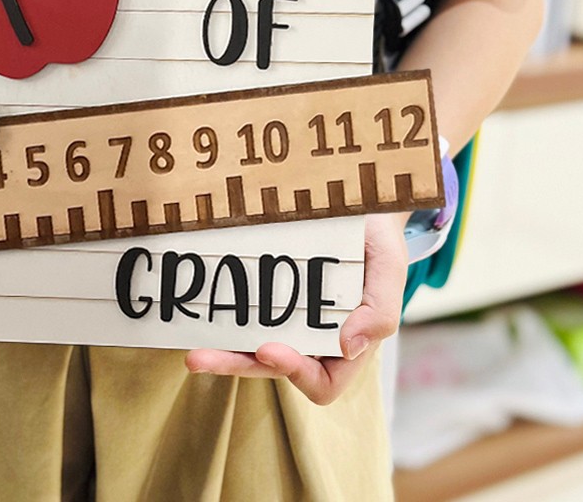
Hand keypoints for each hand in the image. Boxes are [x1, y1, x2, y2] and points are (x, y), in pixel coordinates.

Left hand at [184, 213, 407, 404]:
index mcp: (347, 344)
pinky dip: (222, 320)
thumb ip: (380, 311)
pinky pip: (244, 315)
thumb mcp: (389, 268)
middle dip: (237, 367)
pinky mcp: (267, 295)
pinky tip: (200, 312)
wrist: (354, 200)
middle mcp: (313, 338)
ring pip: (251, 349)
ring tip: (193, 351)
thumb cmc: (376, 239)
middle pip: (272, 368)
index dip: (294, 373)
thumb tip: (348, 348)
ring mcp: (287, 318)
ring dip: (222, 353)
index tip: (268, 348)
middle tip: (200, 358)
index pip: (322, 382)